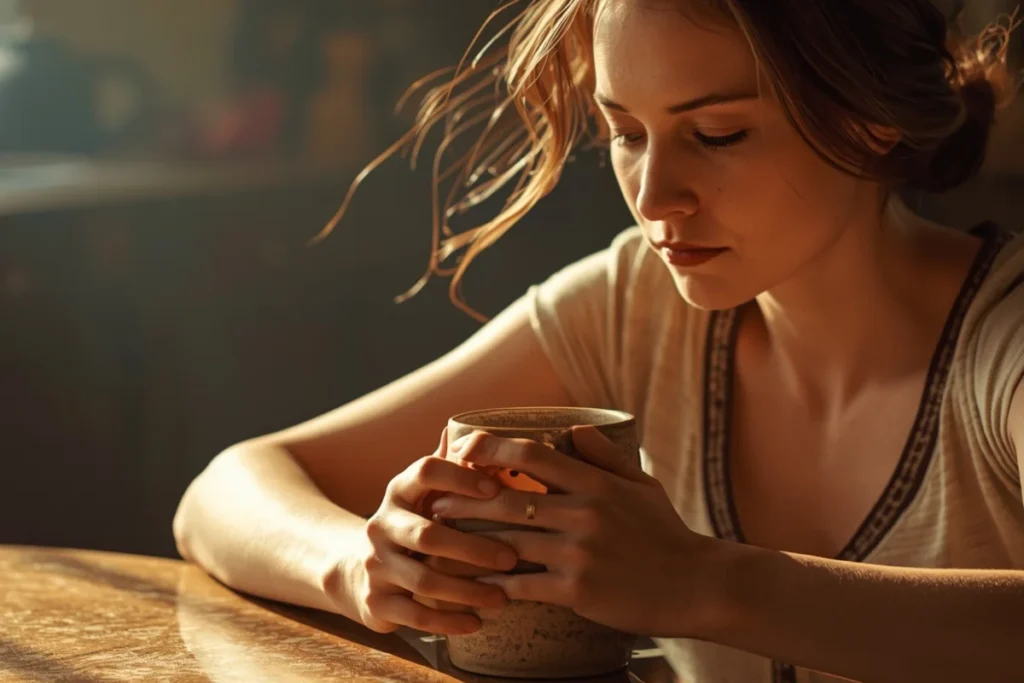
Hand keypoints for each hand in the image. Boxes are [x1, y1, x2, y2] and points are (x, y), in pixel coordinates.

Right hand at [344, 428, 518, 634]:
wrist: (357, 570)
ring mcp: (375, 564)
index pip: (424, 472)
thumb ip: (451, 468)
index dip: (458, 478)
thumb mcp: (425, 494)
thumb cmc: (412, 524)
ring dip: (467, 590)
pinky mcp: (375, 602)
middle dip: (473, 548)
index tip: (495, 489)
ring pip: (424, 580)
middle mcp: (381, 524)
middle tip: (513, 557)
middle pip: (428, 535)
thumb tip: (482, 432)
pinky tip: (477, 622)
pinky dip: (448, 621)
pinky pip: (414, 615)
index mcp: (399, 491)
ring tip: (503, 598)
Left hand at [431, 426, 713, 635]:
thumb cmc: (667, 534)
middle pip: (508, 499)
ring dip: (470, 542)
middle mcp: (583, 513)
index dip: (493, 449)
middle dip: (466, 499)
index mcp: (596, 484)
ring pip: (508, 542)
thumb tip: (573, 428)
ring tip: (442, 542)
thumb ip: (604, 458)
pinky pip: (523, 586)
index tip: (465, 451)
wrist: (698, 586)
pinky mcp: (577, 590)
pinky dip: (495, 585)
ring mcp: (579, 552)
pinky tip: (474, 585)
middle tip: (436, 501)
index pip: (533, 454)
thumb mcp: (641, 486)